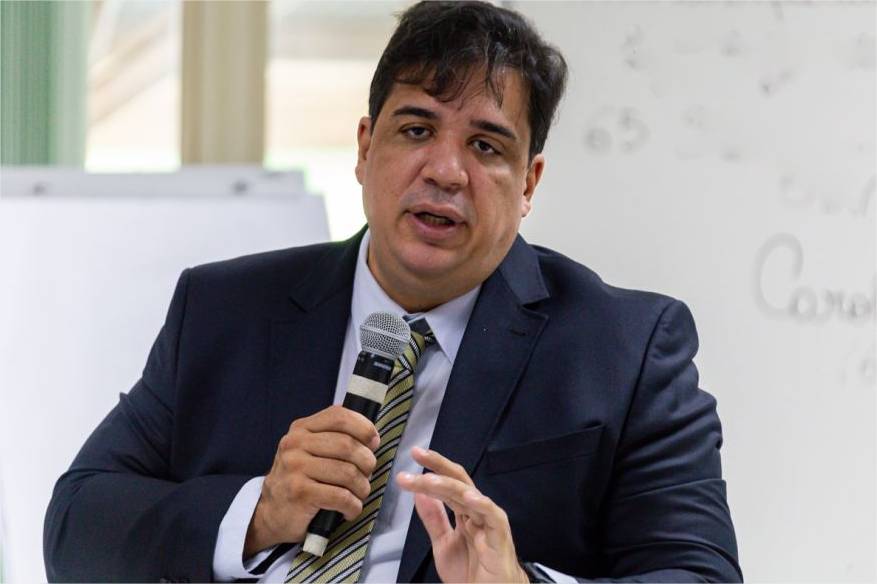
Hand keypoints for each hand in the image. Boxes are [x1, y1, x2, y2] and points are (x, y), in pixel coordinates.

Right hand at [244, 405, 379, 557]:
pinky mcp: (299, 493)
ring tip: (359, 495)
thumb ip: (335, 437)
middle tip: (367, 475)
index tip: (373, 443)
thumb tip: (372, 437)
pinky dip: (353, 506)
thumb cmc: (301, 480)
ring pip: (347, 472)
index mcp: (301, 428)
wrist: (272, 513)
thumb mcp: (311, 450)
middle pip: (347, 445)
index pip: (339, 416)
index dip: (363, 427)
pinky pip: (340, 496)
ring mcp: (295, 467)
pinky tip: (349, 510)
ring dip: (362, 487)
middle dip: (367, 462)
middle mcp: (295, 444)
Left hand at [396, 447, 528, 583]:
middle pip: (457, 481)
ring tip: (428, 479)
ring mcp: (489, 520)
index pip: (447, 483)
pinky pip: (492, 515)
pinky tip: (468, 497)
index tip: (413, 456)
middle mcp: (477, 511)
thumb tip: (420, 493)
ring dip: (447, 484)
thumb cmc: (471, 573)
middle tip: (417, 454)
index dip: (430, 468)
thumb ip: (433, 519)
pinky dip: (481, 504)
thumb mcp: (443, 544)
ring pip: (468, 494)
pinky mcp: (500, 535)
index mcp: (464, 512)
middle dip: (437, 465)